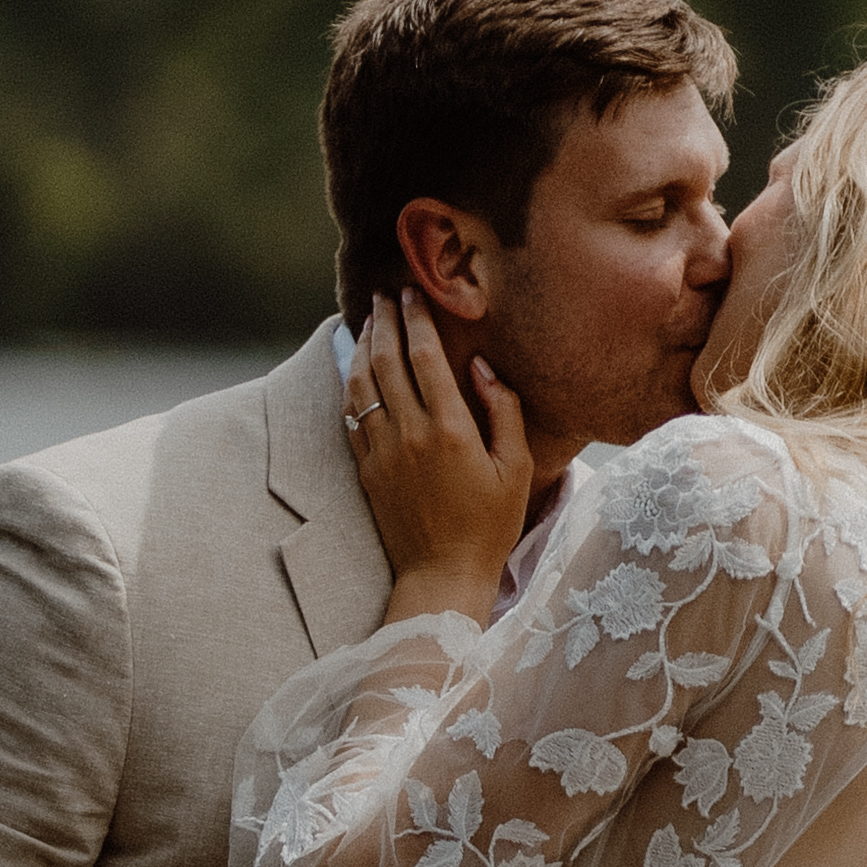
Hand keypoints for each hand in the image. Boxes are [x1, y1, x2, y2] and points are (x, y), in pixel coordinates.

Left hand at [343, 293, 529, 620]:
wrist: (441, 575)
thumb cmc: (489, 525)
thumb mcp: (516, 467)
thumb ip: (504, 410)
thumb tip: (481, 364)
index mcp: (451, 429)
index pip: (425, 356)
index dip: (416, 318)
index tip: (413, 291)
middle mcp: (409, 433)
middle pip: (387, 360)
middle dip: (384, 320)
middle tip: (383, 294)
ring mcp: (382, 451)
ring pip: (361, 384)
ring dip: (362, 347)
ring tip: (367, 322)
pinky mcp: (366, 469)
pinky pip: (351, 415)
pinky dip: (350, 383)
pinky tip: (355, 368)